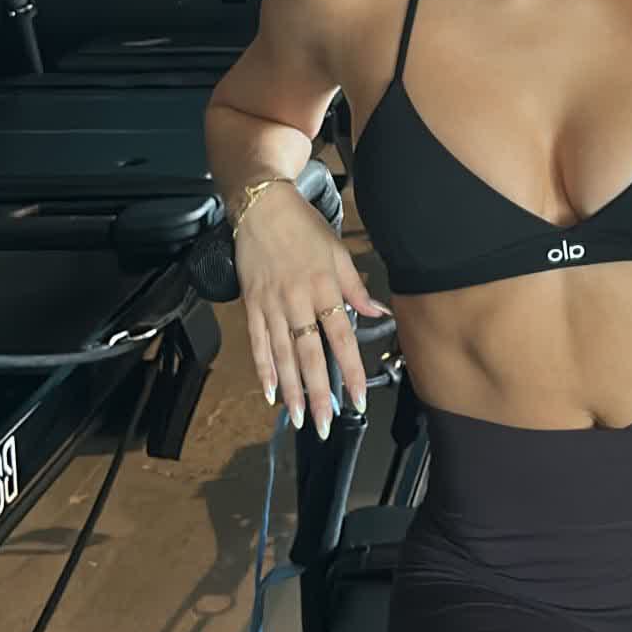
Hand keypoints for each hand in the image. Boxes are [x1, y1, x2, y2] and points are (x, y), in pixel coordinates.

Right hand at [233, 184, 390, 433]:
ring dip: (292, 390)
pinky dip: (263, 369)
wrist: (262, 207)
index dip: (349, 371)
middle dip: (319, 393)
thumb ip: (357, 287)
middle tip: (325, 424)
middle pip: (310, 355)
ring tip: (301, 418)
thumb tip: (379, 313)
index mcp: (325, 288)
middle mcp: (298, 301)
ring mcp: (272, 305)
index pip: (341, 338)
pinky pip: (258, 343)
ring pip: (283, 356)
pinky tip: (269, 393)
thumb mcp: (338, 252)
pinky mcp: (252, 304)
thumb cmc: (304, 228)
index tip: (358, 399)